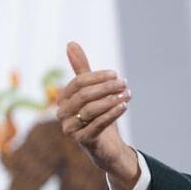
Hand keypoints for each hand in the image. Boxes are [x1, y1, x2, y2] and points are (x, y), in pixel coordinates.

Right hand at [57, 41, 139, 189]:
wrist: (107, 147)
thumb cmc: (99, 116)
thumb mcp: (93, 92)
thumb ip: (82, 70)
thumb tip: (71, 43)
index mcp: (63, 100)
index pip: (78, 83)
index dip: (97, 77)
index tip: (116, 74)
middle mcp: (63, 114)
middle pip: (84, 95)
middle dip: (106, 87)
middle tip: (124, 83)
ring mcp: (71, 129)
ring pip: (90, 110)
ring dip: (111, 99)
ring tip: (128, 94)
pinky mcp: (83, 141)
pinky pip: (97, 125)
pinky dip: (113, 113)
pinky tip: (125, 105)